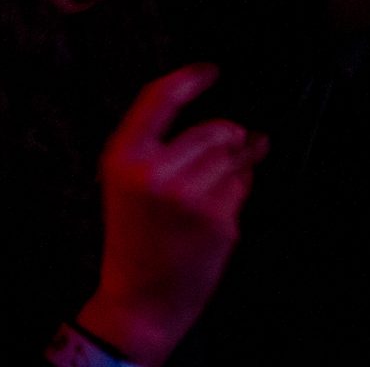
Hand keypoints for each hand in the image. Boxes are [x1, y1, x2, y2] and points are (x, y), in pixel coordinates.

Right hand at [78, 65, 267, 365]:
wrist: (141, 299)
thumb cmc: (135, 237)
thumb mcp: (126, 182)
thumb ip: (160, 143)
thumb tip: (223, 116)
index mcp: (125, 158)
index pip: (162, 97)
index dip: (191, 77)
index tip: (211, 70)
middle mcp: (157, 173)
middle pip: (215, 129)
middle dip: (227, 138)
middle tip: (222, 153)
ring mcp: (191, 197)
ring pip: (235, 156)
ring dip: (236, 165)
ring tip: (214, 187)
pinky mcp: (219, 219)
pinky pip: (244, 185)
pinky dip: (238, 191)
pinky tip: (217, 210)